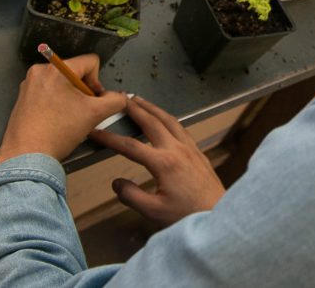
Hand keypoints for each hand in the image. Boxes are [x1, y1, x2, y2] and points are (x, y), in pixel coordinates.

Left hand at [0, 54, 127, 168]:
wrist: (27, 156)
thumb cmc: (58, 132)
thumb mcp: (95, 114)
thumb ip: (115, 101)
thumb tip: (119, 98)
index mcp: (56, 69)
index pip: (90, 62)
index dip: (97, 82)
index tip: (91, 100)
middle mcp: (39, 71)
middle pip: (75, 72)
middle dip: (82, 90)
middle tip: (80, 111)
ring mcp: (29, 84)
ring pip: (62, 83)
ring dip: (70, 97)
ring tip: (66, 118)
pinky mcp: (23, 97)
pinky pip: (48, 92)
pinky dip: (56, 103)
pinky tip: (55, 120)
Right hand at [90, 96, 225, 224]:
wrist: (218, 215)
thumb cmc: (187, 216)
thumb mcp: (154, 212)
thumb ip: (131, 196)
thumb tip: (116, 182)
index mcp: (164, 163)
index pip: (130, 146)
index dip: (110, 138)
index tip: (95, 131)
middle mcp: (178, 150)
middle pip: (152, 122)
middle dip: (135, 109)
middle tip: (121, 99)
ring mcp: (190, 148)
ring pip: (169, 120)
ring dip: (153, 108)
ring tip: (140, 101)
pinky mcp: (198, 152)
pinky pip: (181, 128)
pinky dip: (168, 118)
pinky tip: (164, 119)